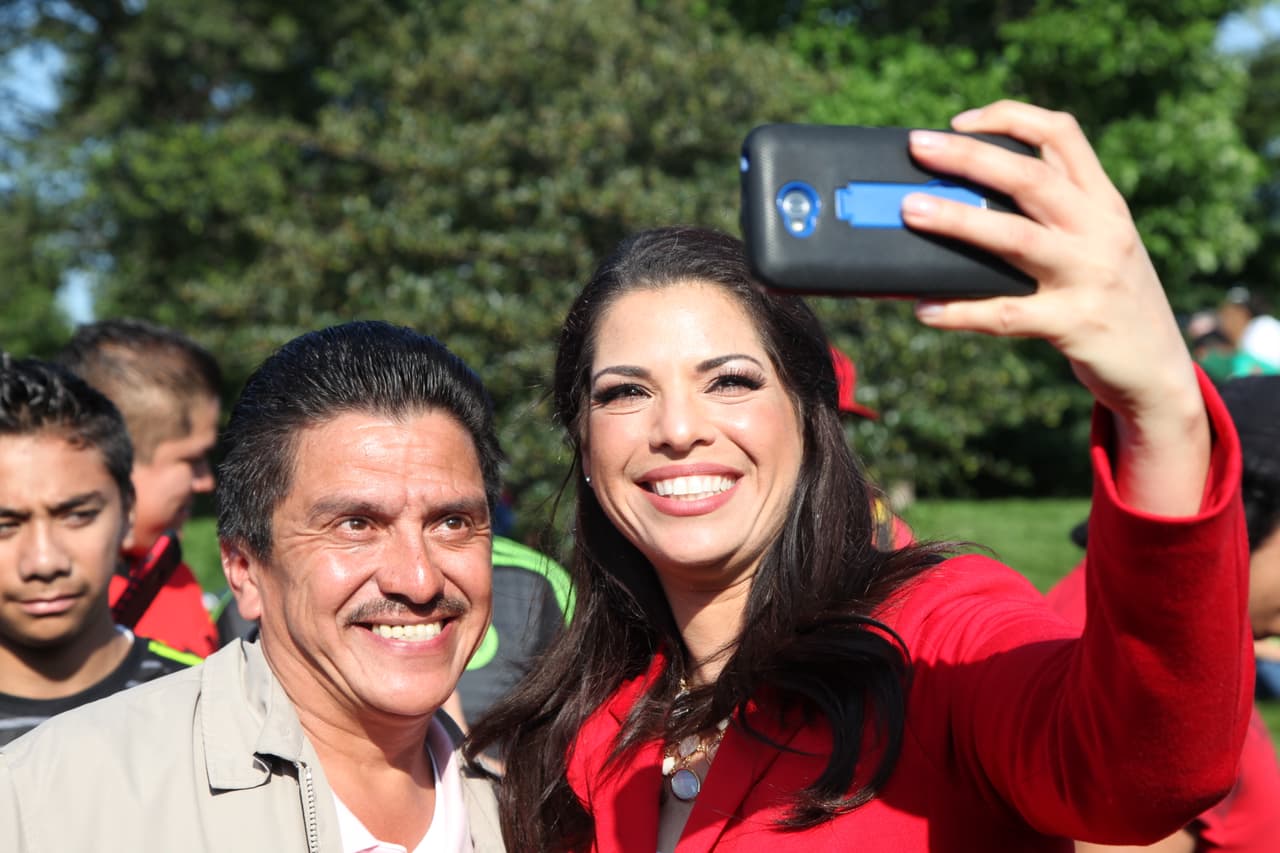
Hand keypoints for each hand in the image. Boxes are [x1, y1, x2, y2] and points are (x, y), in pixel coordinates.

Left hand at [902, 101, 1207, 513]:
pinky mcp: (1075, 324)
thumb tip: (963, 200)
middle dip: (970, 157)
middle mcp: (1100, 230)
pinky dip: (961, 312)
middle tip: (919, 147)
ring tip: (911, 210)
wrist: (1160, 371)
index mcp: (1103, 202)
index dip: (1009, 118)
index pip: (1061, 134)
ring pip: (1015, 237)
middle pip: (1030, 178)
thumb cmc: (1110, 300)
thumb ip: (1052, 218)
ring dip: (958, 220)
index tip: (960, 122)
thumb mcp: (1097, 246)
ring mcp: (1089, 276)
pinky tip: (925, 310)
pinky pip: (1007, 314)